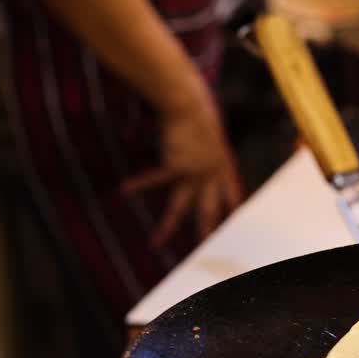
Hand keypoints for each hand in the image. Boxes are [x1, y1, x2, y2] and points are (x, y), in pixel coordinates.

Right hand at [122, 95, 243, 246]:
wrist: (189, 104)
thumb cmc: (200, 116)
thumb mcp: (214, 139)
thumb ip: (213, 157)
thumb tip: (207, 167)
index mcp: (225, 167)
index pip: (232, 197)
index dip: (232, 214)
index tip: (235, 233)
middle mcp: (212, 174)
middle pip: (209, 211)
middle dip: (206, 234)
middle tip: (204, 253)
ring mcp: (195, 172)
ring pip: (180, 206)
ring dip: (168, 226)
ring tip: (155, 243)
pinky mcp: (176, 165)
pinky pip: (154, 179)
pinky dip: (139, 184)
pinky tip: (124, 191)